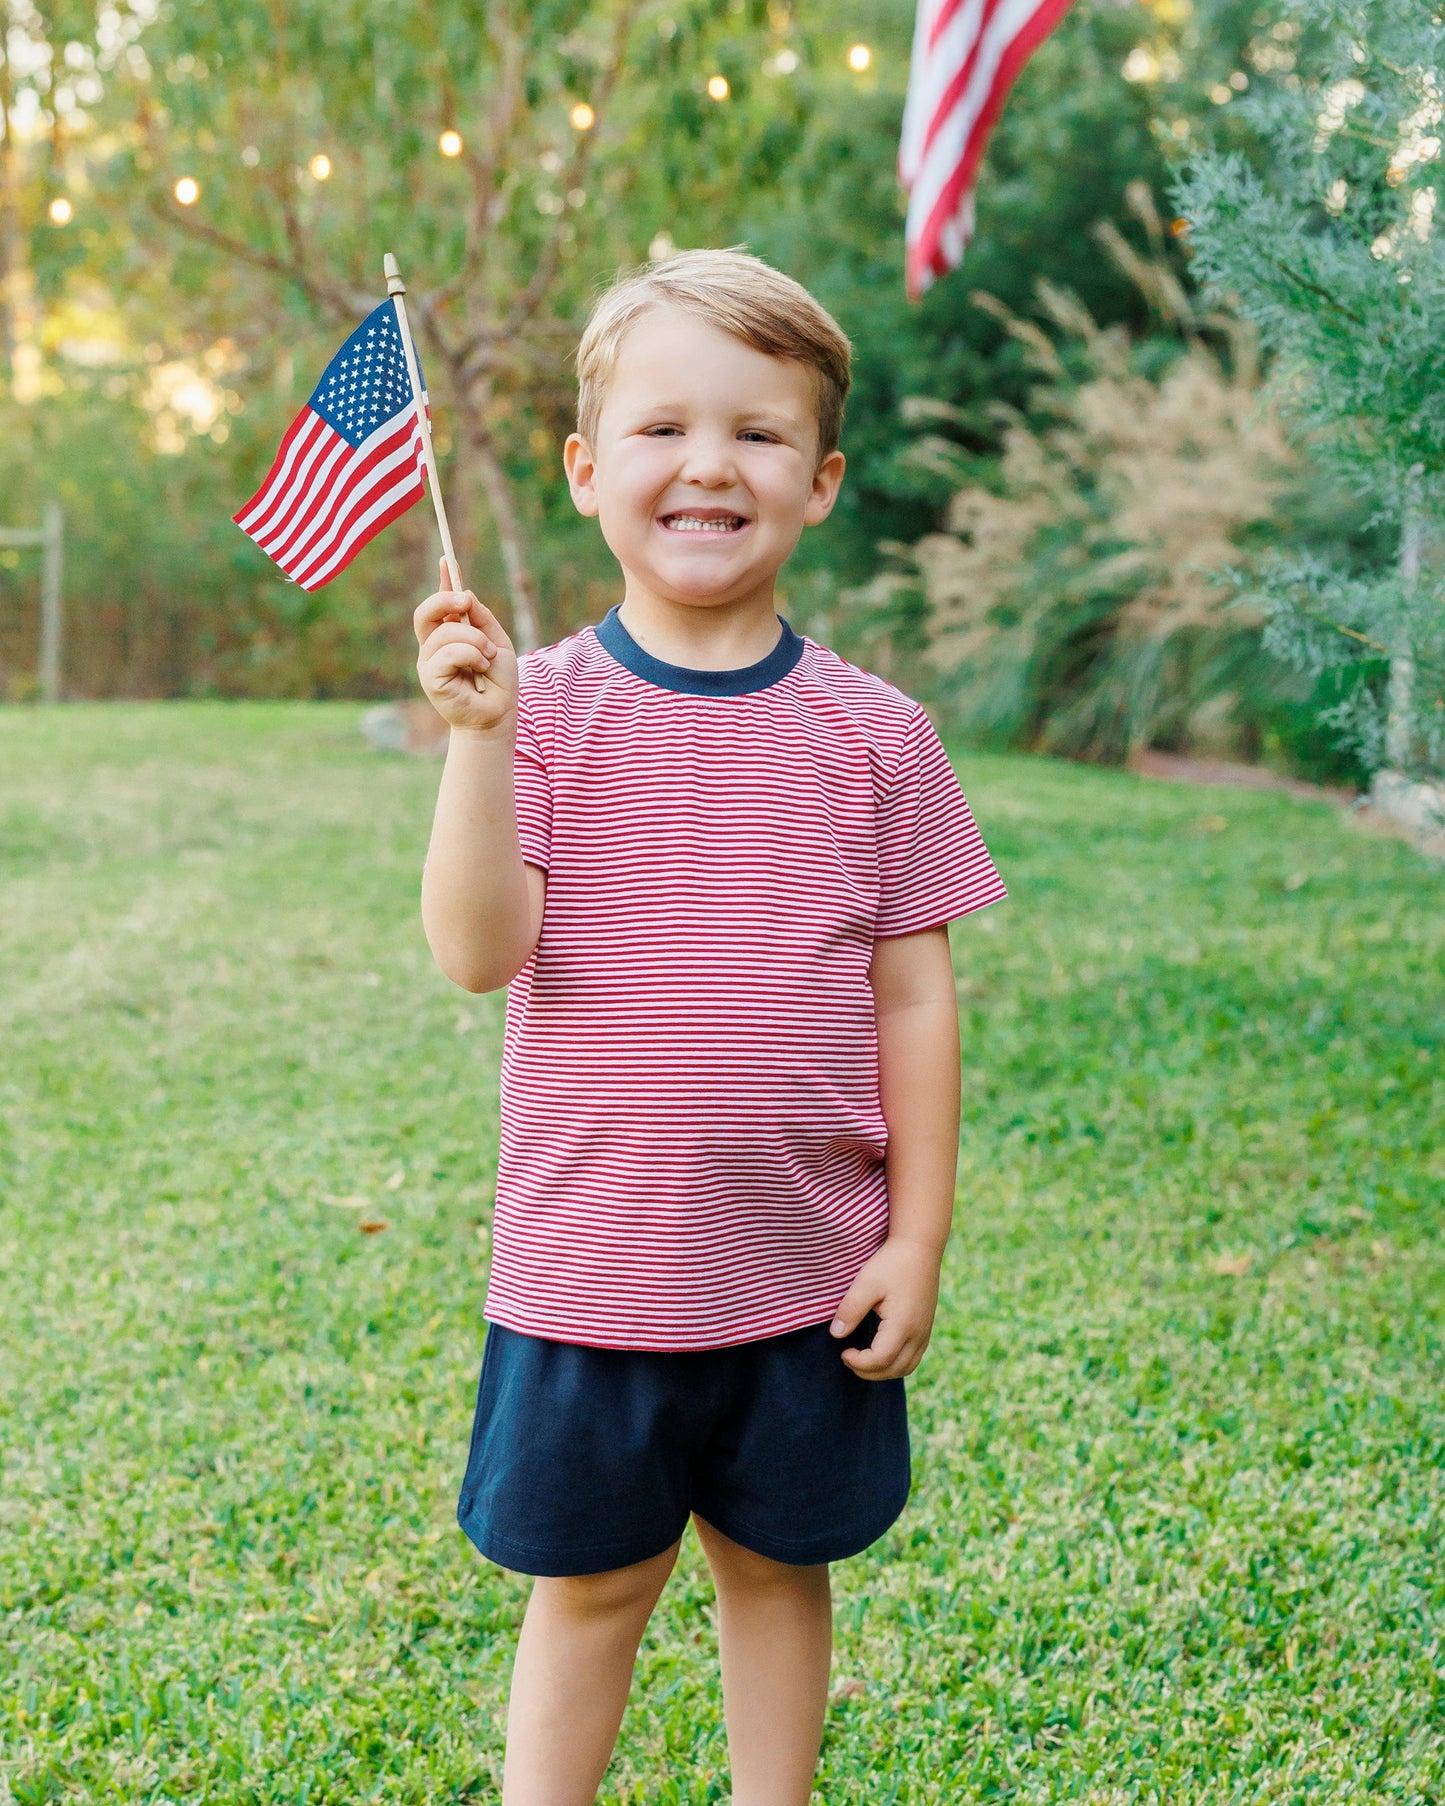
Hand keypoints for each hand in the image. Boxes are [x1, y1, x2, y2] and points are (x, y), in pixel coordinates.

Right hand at [414, 557, 518, 734]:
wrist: (498, 715)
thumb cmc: (498, 682)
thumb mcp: (496, 643)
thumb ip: (481, 619)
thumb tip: (465, 594)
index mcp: (449, 636)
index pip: (440, 604)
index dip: (444, 581)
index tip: (448, 559)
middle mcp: (434, 647)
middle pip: (427, 611)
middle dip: (446, 600)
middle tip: (467, 603)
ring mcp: (429, 662)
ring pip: (446, 633)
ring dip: (475, 641)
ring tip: (487, 659)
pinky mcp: (430, 678)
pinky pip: (448, 653)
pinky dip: (471, 656)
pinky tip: (479, 669)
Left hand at [829, 1236, 942, 1380]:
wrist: (920, 1247)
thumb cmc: (892, 1263)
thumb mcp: (866, 1283)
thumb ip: (850, 1310)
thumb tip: (836, 1335)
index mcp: (903, 1325)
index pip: (880, 1360)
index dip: (858, 1362)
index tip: (843, 1352)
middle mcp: (918, 1333)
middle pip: (894, 1370)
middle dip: (868, 1372)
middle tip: (848, 1359)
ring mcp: (925, 1332)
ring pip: (906, 1367)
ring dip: (883, 1371)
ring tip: (862, 1359)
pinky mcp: (926, 1327)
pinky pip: (913, 1357)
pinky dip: (895, 1363)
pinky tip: (879, 1351)